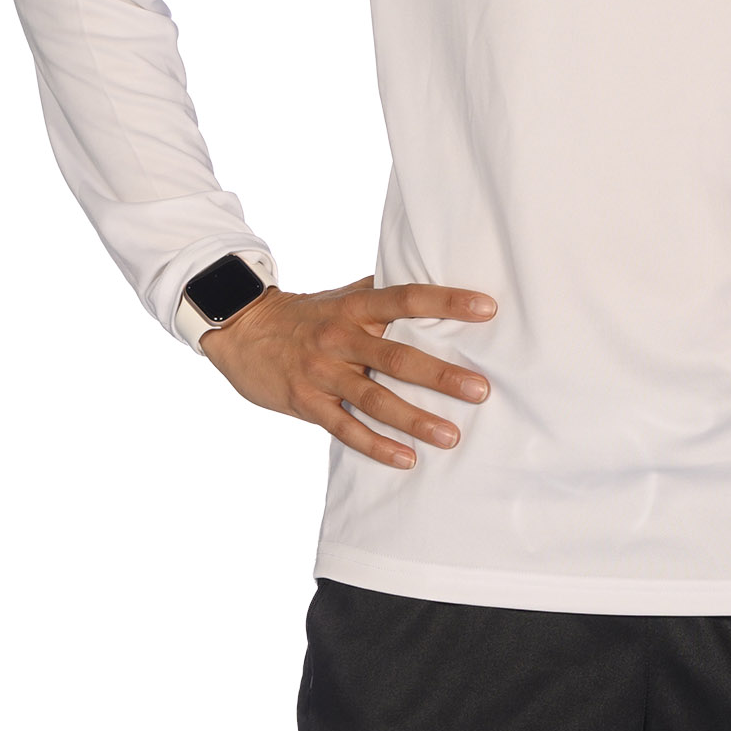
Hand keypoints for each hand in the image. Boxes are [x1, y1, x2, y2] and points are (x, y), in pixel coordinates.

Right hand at [201, 273, 497, 469]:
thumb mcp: (342, 296)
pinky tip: (406, 458)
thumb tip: (429, 272)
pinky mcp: (306, 404)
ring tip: (451, 435)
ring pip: (374, 399)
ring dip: (414, 419)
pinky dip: (376, 446)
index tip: (487, 308)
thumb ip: (382, 292)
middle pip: (396, 357)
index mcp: (355, 307)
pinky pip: (345, 429)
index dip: (447, 302)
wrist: (244, 332)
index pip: (407, 298)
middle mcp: (341, 338)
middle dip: (440, 375)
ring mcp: (322, 373)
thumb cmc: (308, 313)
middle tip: (480, 389)